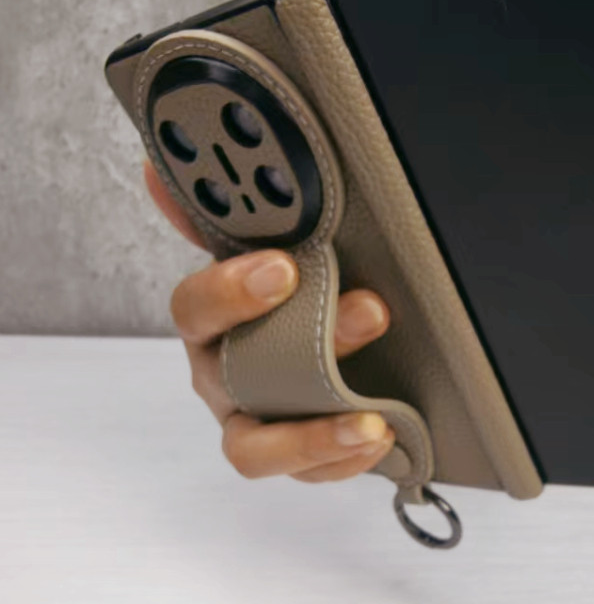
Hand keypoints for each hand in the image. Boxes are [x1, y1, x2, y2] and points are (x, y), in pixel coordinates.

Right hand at [144, 160, 395, 482]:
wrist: (307, 343)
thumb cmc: (281, 295)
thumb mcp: (259, 248)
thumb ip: (225, 217)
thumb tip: (164, 169)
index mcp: (210, 322)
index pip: (195, 309)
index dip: (231, 292)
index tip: (283, 268)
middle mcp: (223, 376)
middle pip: (231, 382)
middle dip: (301, 352)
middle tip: (366, 313)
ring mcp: (254, 420)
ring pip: (258, 447)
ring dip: (315, 434)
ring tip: (372, 423)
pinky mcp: (295, 453)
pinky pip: (307, 472)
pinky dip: (342, 460)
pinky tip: (382, 436)